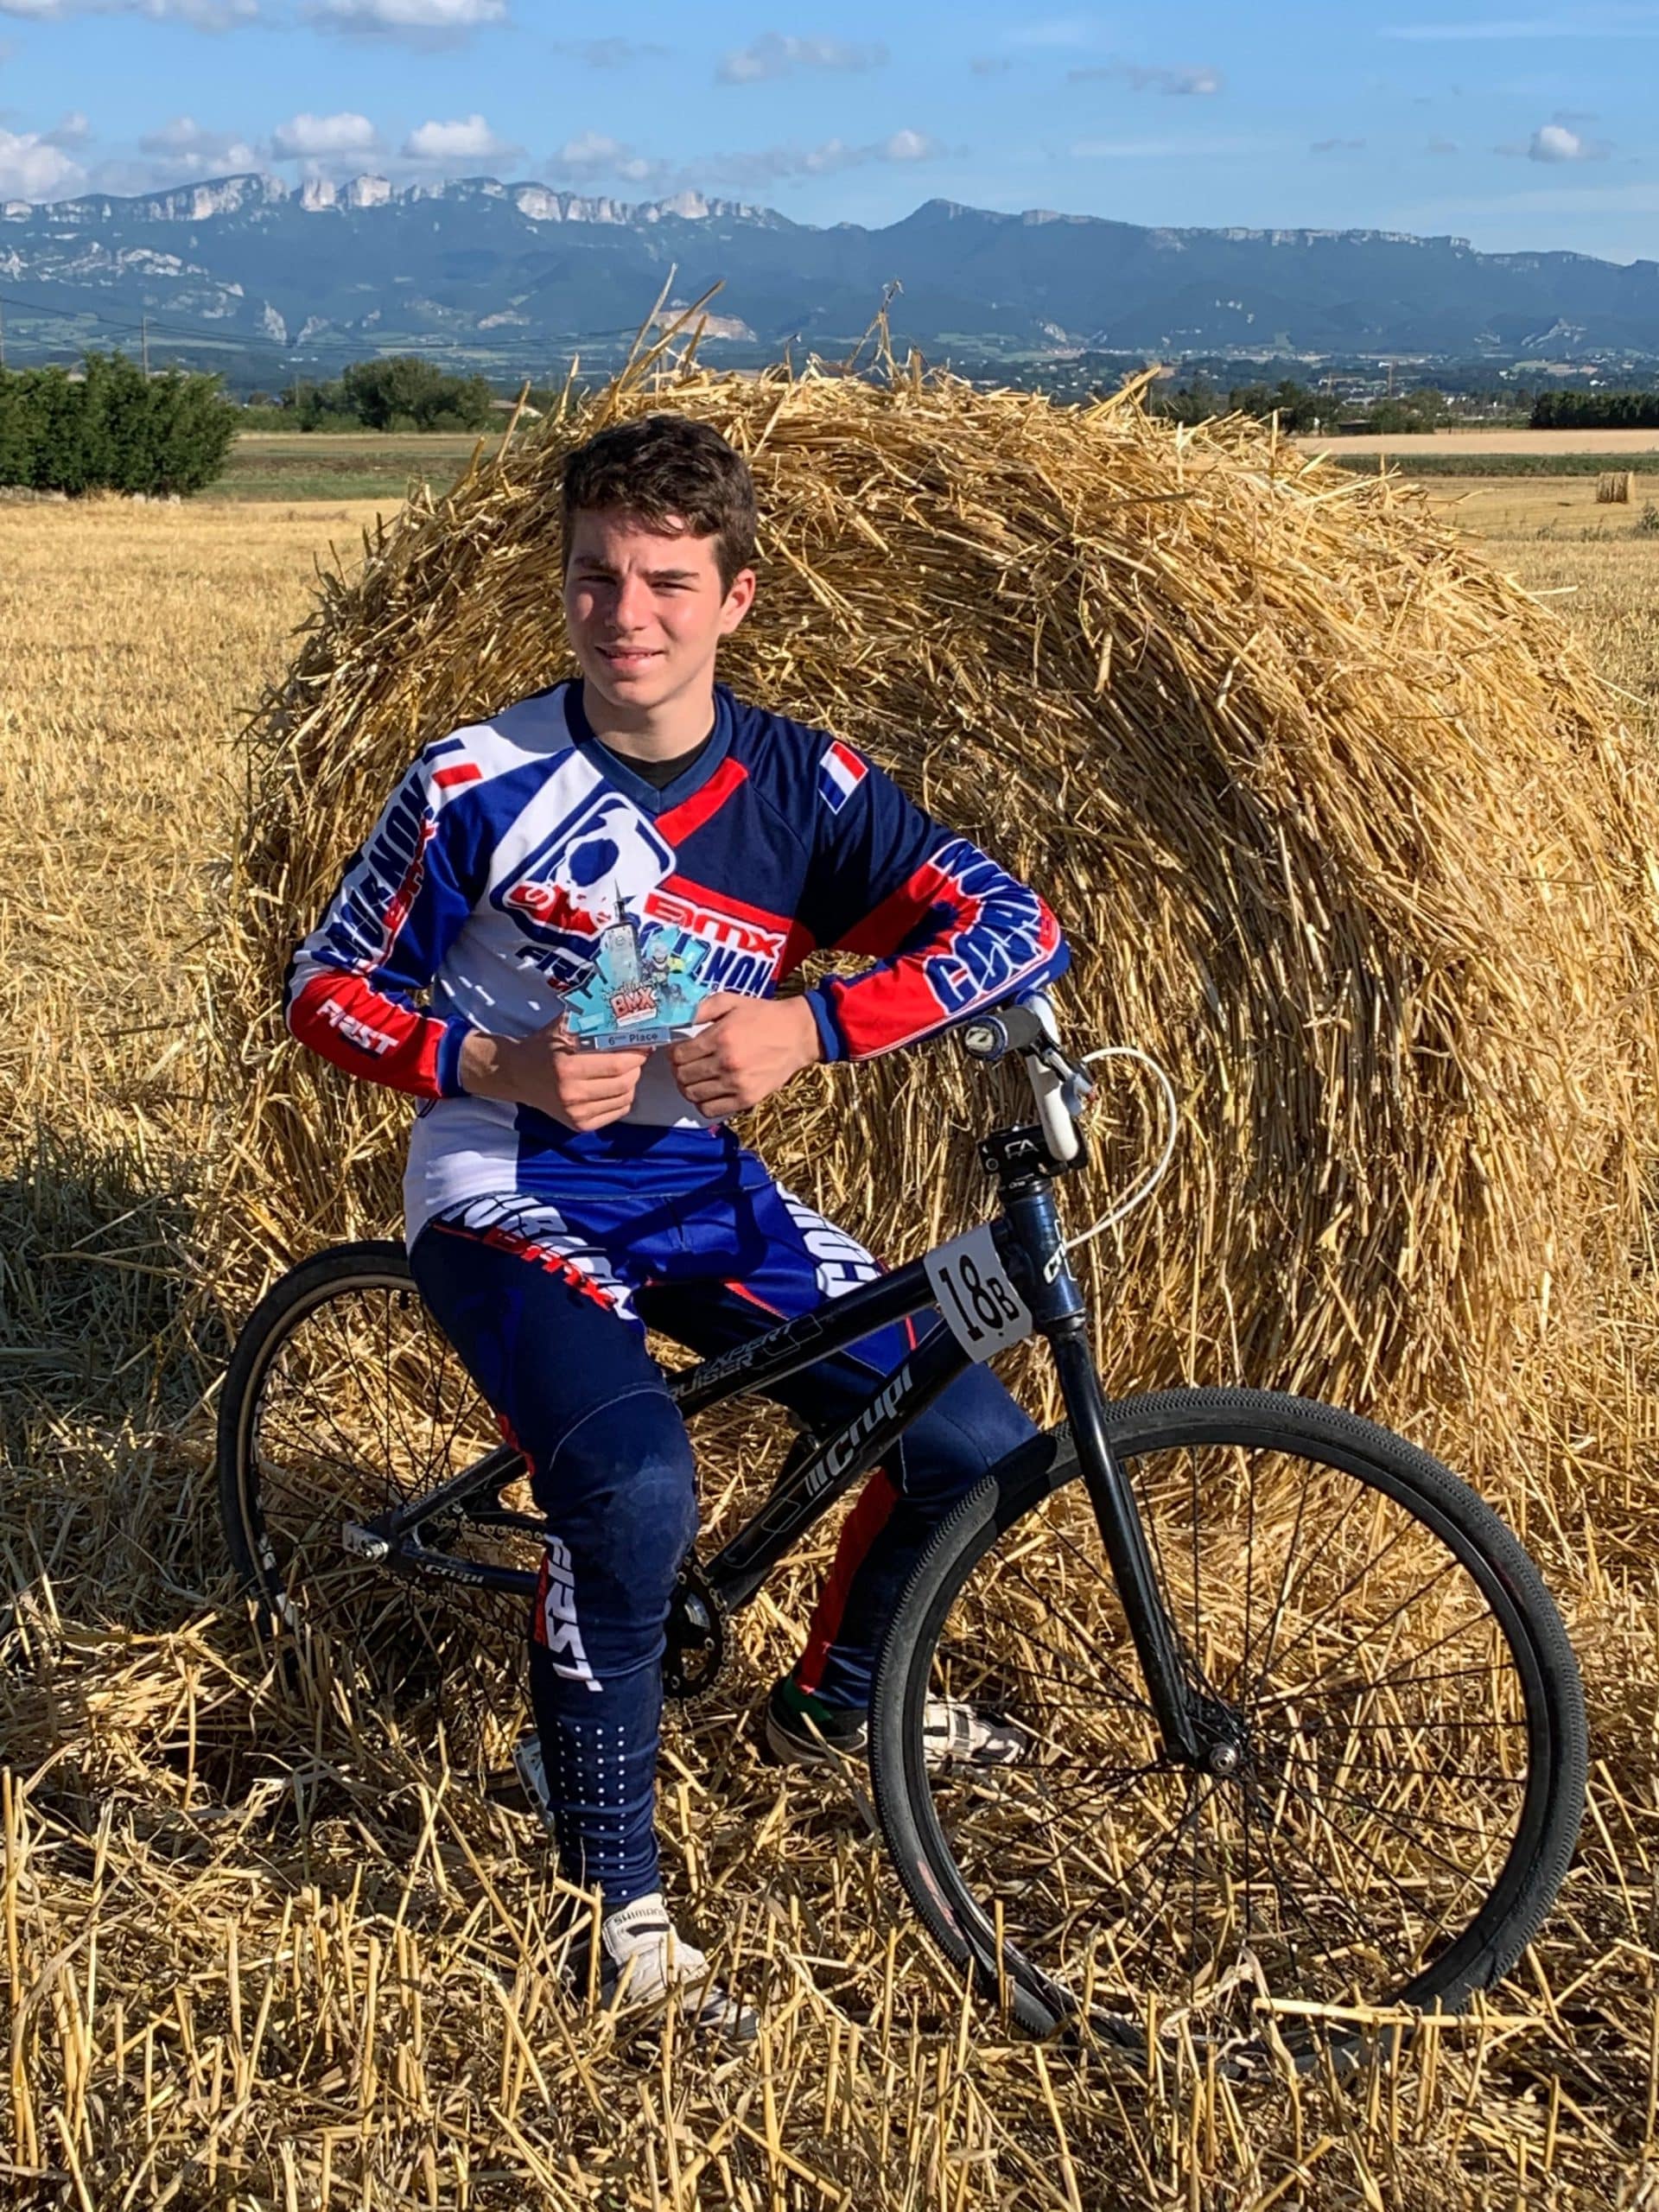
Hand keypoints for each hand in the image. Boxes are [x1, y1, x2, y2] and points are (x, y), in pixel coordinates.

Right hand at [459, 1018, 648, 1131]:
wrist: (519, 1075)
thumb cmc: (544, 1046)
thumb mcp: (563, 1027)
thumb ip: (592, 1019)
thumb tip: (627, 1013)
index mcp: (567, 1067)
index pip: (618, 1064)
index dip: (637, 1054)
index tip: (644, 1044)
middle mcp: (571, 1094)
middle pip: (625, 1083)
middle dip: (637, 1067)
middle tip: (637, 1055)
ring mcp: (575, 1113)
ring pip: (625, 1098)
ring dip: (632, 1082)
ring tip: (626, 1069)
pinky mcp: (579, 1125)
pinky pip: (617, 1112)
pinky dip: (623, 1098)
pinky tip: (615, 1085)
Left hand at [668, 993, 821, 1118]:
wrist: (798, 1035)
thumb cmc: (763, 1016)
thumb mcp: (731, 1001)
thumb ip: (702, 1008)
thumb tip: (679, 1021)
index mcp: (721, 1037)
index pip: (679, 1055)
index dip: (673, 1053)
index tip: (679, 1051)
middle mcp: (727, 1063)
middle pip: (683, 1076)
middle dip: (678, 1069)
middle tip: (685, 1064)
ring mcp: (737, 1084)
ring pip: (692, 1095)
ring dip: (688, 1087)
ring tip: (695, 1078)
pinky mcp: (746, 1099)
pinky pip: (710, 1110)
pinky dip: (702, 1102)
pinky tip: (708, 1091)